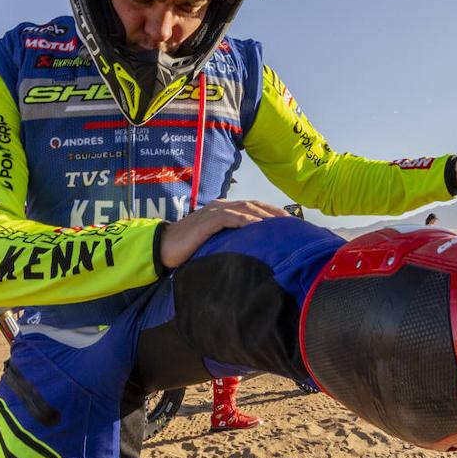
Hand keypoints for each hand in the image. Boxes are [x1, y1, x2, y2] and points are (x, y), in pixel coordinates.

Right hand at [160, 199, 289, 269]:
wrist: (162, 248)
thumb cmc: (188, 248)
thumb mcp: (215, 243)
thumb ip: (230, 241)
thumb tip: (252, 252)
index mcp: (223, 210)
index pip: (253, 207)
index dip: (272, 213)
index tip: (290, 223)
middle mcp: (220, 206)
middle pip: (254, 205)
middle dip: (275, 213)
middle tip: (293, 223)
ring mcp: (214, 212)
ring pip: (245, 208)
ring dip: (265, 216)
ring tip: (281, 224)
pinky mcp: (207, 220)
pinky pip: (231, 218)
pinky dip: (247, 221)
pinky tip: (259, 227)